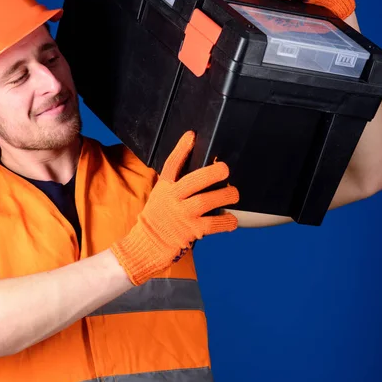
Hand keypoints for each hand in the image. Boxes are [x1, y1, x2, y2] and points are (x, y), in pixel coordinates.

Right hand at [111, 131, 238, 284]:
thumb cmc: (157, 218)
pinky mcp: (190, 232)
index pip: (172, 164)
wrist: (146, 245)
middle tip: (225, 169)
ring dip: (224, 196)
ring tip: (234, 194)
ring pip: (206, 201)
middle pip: (194, 181)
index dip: (181, 149)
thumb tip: (200, 171)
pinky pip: (212, 224)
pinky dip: (226, 222)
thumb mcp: (160, 197)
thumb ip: (175, 185)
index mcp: (165, 188)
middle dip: (212, 173)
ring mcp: (182, 216)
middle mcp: (172, 199)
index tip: (192, 136)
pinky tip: (233, 220)